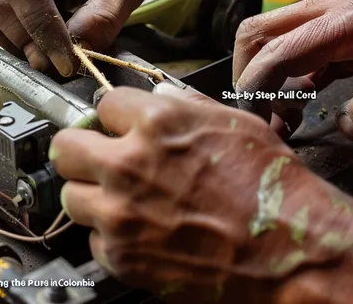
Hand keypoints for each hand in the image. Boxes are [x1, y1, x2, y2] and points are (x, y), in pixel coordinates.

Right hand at [0, 0, 162, 75]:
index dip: (39, 25)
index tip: (66, 59)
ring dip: (23, 45)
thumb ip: (103, 15)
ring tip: (62, 54)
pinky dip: (24, 42)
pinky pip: (1, 24)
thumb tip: (77, 54)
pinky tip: (53, 44)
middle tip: (66, 65)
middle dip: (30, 41)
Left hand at [49, 83, 348, 300]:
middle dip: (81, 149)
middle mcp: (128, 165)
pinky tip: (140, 233)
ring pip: (70, 196)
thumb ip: (184, 106)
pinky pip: (94, 240)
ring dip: (91, 195)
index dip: (115, 117)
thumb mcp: (232, 123)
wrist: (288, 253)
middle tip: (98, 158)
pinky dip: (111, 237)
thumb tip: (158, 97)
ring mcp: (119, 214)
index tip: (119, 127)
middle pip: (65, 147)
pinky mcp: (121, 256)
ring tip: (120, 200)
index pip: (101, 105)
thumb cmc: (270, 189)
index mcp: (155, 123)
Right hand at [233, 0, 352, 138]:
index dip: (258, 90)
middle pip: (256, 31)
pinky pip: (297, 39)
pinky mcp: (342, 18)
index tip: (260, 124)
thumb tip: (341, 125)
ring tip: (284, 112)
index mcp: (346, 20)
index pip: (276, 53)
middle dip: (246, 74)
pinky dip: (288, 68)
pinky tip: (305, 96)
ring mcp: (334, 7)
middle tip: (260, 113)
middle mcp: (330, 5)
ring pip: (272, 33)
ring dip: (265, 71)